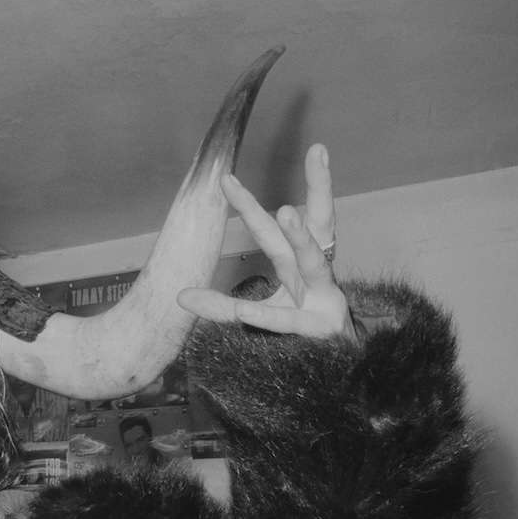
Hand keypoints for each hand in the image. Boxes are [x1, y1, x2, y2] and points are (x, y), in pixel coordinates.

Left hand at [178, 144, 353, 340]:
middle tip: (317, 153)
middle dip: (319, 188)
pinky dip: (266, 316)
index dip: (248, 203)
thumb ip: (221, 306)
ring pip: (313, 261)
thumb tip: (181, 295)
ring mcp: (322, 297)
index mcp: (296, 264)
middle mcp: (313, 273)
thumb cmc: (300, 329)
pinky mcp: (320, 328)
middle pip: (316, 225)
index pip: (270, 228)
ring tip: (288, 211)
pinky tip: (245, 310)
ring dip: (301, 236)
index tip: (225, 177)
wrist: (336, 365)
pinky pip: (288, 320)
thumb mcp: (257, 314)